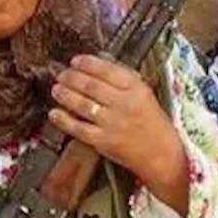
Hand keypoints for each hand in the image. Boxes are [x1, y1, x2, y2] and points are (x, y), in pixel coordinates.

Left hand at [49, 54, 188, 213]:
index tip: (76, 61)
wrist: (163, 155)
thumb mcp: (146, 97)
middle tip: (62, 75)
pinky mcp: (104, 141)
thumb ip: (125, 81)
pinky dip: (63, 119)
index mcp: (138, 90)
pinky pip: (78, 127)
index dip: (87, 63)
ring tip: (57, 90)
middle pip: (91, 85)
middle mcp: (125, 104)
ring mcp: (114, 123)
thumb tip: (100, 62)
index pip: (108, 70)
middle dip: (71, 77)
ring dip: (64, 95)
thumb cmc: (155, 125)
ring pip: (82, 104)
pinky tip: (55, 113)